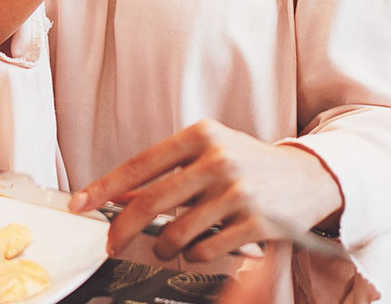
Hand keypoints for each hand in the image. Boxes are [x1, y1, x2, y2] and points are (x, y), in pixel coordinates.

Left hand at [71, 120, 344, 262]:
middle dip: (122, 230)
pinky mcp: (254, 222)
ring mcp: (237, 191)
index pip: (140, 164)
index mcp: (201, 135)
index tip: (80, 204)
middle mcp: (217, 159)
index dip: (105, 188)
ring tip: (171, 246)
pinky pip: (205, 250)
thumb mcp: (211, 152)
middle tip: (112, 244)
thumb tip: (121, 193)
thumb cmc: (252, 165)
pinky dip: (196, 256)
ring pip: (175, 234)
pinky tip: (204, 247)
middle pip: (150, 203)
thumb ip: (169, 170)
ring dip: (164, 248)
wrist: (310, 177)